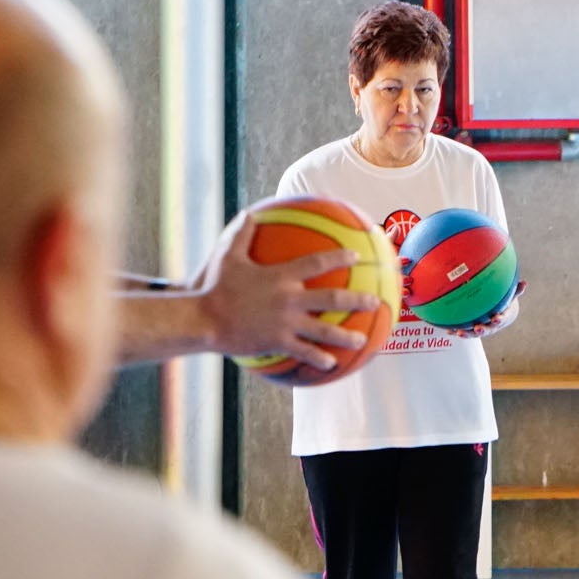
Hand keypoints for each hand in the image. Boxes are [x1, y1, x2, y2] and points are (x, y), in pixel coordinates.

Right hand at [193, 207, 382, 367]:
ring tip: (362, 341)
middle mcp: (289, 299)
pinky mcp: (277, 342)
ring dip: (346, 336)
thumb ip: (242, 234)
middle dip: (356, 300)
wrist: (204, 319)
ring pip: (323, 330)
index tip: (356, 256)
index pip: (317, 263)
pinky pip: (303, 352)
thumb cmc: (214, 286)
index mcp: (281, 276)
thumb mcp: (228, 256)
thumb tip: (249, 212)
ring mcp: (285, 323)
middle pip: (331, 299)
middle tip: (374, 301)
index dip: (338, 258)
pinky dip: (319, 358)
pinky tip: (333, 365)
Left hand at [447, 283, 524, 338]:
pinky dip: (456, 331)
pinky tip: (448, 330)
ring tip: (458, 333)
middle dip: (482, 330)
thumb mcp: (511, 298)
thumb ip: (516, 291)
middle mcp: (491, 326)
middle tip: (477, 328)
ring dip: (466, 334)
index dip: (499, 319)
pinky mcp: (473, 331)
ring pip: (474, 334)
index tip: (496, 317)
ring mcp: (482, 330)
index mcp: (500, 318)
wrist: (500, 317)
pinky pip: (465, 331)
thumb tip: (525, 283)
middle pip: (487, 330)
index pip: (501, 319)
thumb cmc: (505, 304)